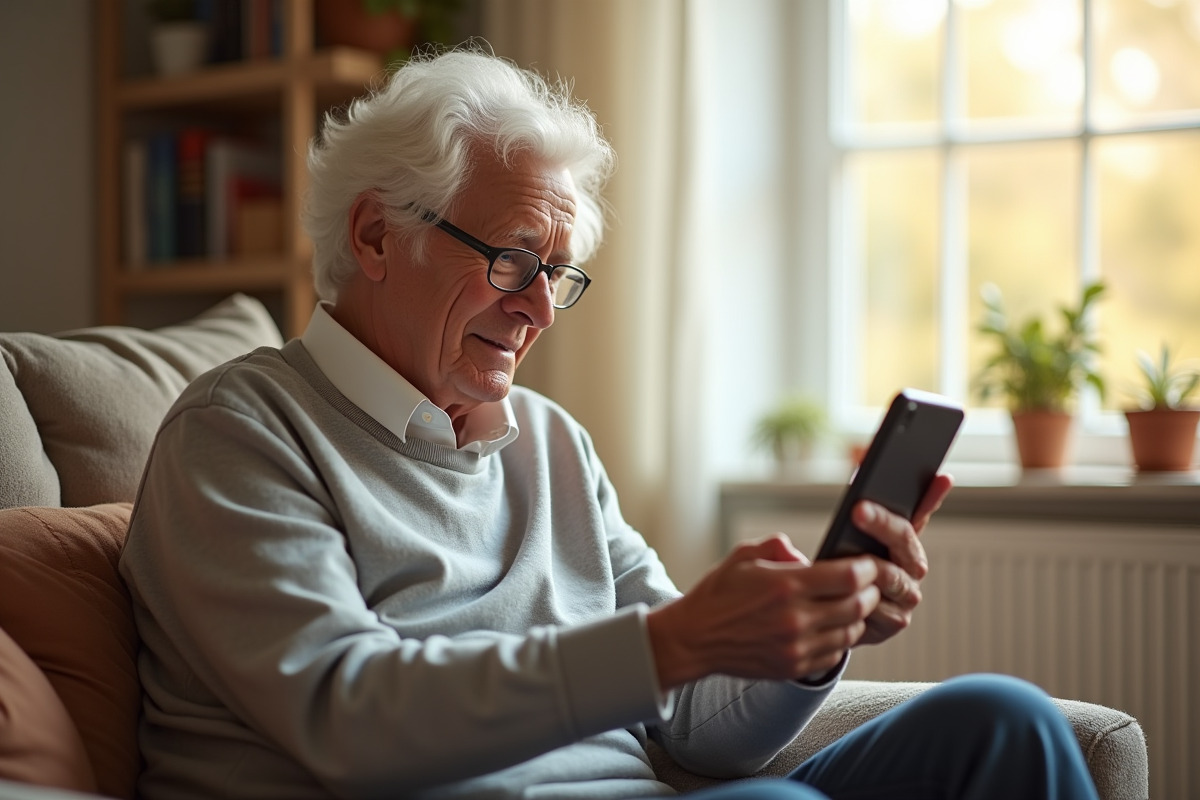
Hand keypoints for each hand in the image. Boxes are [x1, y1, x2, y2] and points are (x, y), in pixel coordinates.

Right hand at [646, 535, 879, 690]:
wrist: (694, 638)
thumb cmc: (718, 594)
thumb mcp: (743, 555)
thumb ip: (778, 546)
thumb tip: (806, 555)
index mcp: (785, 586)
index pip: (848, 577)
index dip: (867, 569)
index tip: (868, 564)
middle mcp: (795, 619)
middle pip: (858, 606)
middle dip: (870, 592)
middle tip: (869, 584)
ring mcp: (796, 648)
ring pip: (851, 632)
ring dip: (857, 617)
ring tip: (851, 605)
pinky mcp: (793, 667)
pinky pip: (834, 655)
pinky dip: (840, 640)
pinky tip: (831, 628)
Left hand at [855, 472, 952, 645]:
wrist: (832, 614)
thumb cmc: (844, 565)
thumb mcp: (850, 534)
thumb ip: (864, 508)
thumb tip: (857, 473)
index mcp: (907, 541)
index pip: (922, 512)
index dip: (931, 496)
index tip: (937, 476)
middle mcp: (913, 567)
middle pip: (904, 541)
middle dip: (882, 523)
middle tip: (858, 508)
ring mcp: (907, 595)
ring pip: (890, 575)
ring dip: (867, 564)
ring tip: (844, 549)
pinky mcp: (894, 622)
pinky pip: (877, 606)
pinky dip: (859, 596)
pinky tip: (842, 587)